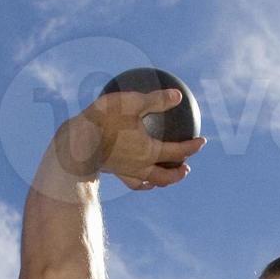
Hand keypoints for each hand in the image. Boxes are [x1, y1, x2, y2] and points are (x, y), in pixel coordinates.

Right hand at [49, 85, 204, 192]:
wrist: (76, 141)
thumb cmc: (104, 120)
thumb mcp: (132, 103)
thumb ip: (156, 100)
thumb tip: (178, 95)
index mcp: (149, 151)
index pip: (177, 151)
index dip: (192, 146)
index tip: (202, 141)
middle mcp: (141, 166)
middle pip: (166, 176)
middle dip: (179, 173)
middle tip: (187, 167)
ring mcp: (126, 172)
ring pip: (149, 183)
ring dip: (161, 181)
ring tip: (164, 178)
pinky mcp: (112, 172)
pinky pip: (130, 182)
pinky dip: (139, 183)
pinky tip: (136, 175)